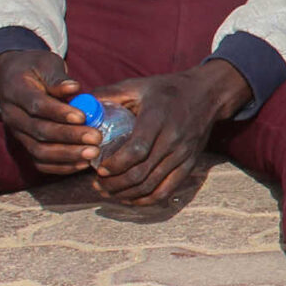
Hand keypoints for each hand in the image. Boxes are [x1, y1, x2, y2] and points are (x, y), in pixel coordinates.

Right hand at [0, 47, 100, 175]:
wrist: (12, 78)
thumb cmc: (35, 68)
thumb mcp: (46, 64)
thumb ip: (58, 77)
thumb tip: (74, 88)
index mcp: (16, 91)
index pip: (37, 105)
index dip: (59, 113)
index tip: (83, 117)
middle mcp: (13, 116)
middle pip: (40, 130)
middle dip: (69, 136)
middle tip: (96, 138)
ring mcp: (18, 133)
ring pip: (39, 150)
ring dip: (67, 155)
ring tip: (93, 154)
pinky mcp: (25, 144)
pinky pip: (40, 162)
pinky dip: (60, 166)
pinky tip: (82, 164)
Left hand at [86, 61, 250, 204]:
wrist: (207, 94)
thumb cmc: (167, 89)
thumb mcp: (138, 86)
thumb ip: (108, 94)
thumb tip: (78, 104)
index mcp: (158, 119)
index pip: (136, 150)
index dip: (115, 165)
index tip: (98, 168)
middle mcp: (173, 139)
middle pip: (141, 173)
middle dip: (114, 183)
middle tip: (97, 182)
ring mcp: (183, 154)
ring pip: (151, 185)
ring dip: (126, 193)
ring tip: (107, 190)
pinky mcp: (190, 164)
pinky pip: (167, 190)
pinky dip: (146, 200)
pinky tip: (130, 198)